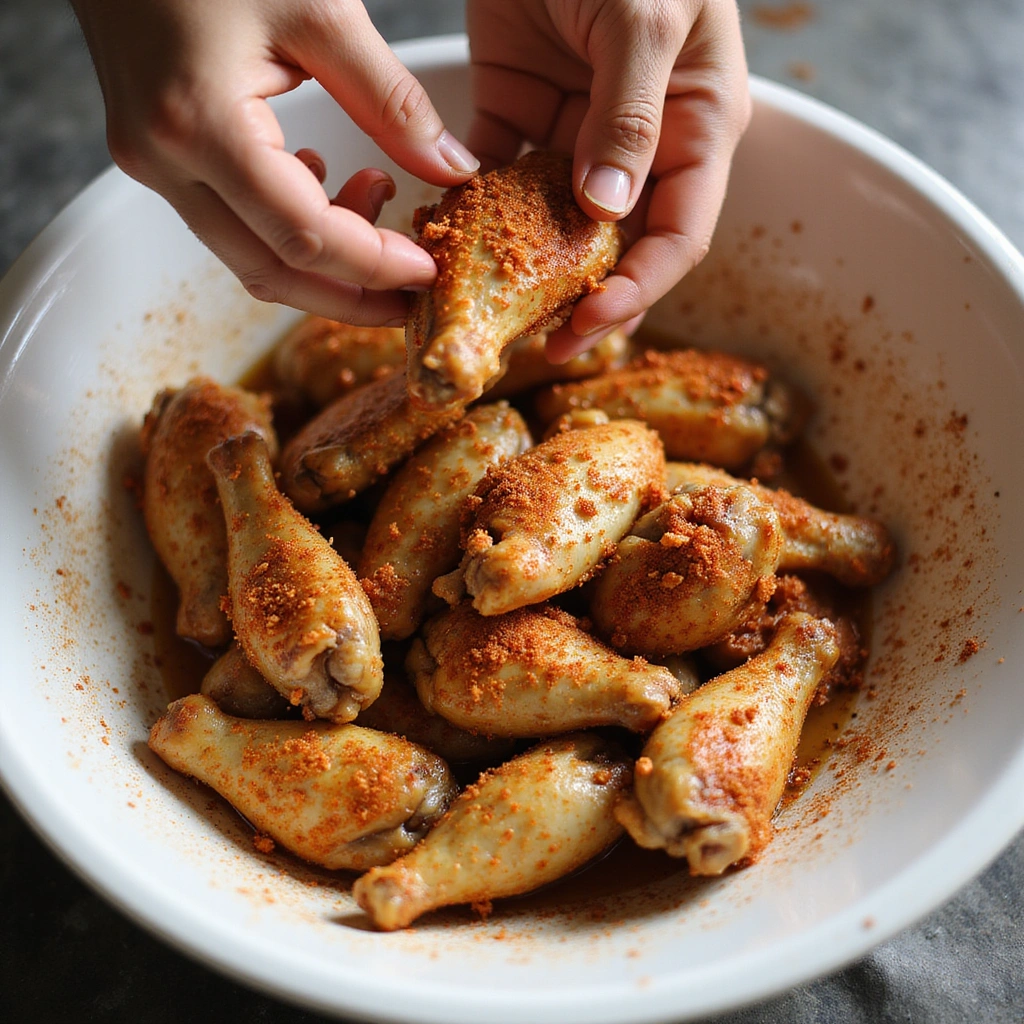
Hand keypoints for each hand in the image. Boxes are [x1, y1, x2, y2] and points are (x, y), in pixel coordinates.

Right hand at [71, 0, 479, 324]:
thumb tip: (452, 168)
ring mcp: (152, 162)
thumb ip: (391, 100)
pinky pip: (230, 223)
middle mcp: (164, 160)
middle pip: (270, 272)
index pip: (302, 236)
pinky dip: (288, 228)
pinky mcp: (156, 154)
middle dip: (351, 296)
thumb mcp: (320, 8)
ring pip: (248, 258)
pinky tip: (327, 181)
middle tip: (412, 294)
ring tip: (380, 206)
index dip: (373, 266)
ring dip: (323, 262)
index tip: (427, 271)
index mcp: (200, 122)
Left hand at [465, 0, 750, 360]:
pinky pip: (498, 182)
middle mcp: (638, 145)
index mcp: (693, 129)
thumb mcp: (647, 19)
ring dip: (523, 273)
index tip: (589, 327)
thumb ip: (631, 117)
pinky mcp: (517, 115)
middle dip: (579, 300)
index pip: (677, 236)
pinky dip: (476, 216)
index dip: (638, 290)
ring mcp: (576, 134)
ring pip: (553, 226)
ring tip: (489, 314)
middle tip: (534, 344)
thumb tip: (608, 212)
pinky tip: (453, 248)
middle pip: (614, 247)